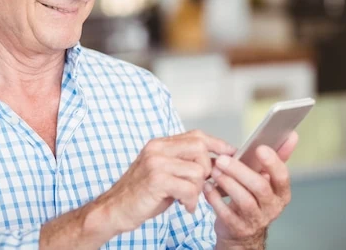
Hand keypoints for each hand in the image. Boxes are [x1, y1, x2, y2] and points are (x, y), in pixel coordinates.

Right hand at [96, 130, 235, 233]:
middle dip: (207, 170)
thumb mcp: (163, 172)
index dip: (217, 144)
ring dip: (198, 190)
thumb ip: (183, 163)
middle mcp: (157, 148)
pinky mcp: (156, 180)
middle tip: (200, 187)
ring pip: (197, 171)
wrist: (114, 210)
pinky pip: (189, 188)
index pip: (196, 135)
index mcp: (159, 144)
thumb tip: (214, 162)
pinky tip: (184, 207)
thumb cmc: (141, 194)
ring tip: (187, 199)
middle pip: (200, 148)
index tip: (232, 153)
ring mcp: (156, 163)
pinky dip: (191, 201)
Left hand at [204, 132, 298, 248]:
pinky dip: (215, 198)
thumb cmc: (254, 198)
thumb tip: (291, 135)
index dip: (272, 163)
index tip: (260, 148)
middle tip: (223, 159)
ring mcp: (255, 219)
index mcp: (281, 192)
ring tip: (215, 170)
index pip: (282, 176)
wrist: (243, 232)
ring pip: (244, 200)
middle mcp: (272, 207)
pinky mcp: (238, 228)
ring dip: (227, 183)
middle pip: (260, 187)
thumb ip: (277, 158)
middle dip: (240, 170)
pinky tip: (208, 187)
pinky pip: (226, 213)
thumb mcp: (267, 179)